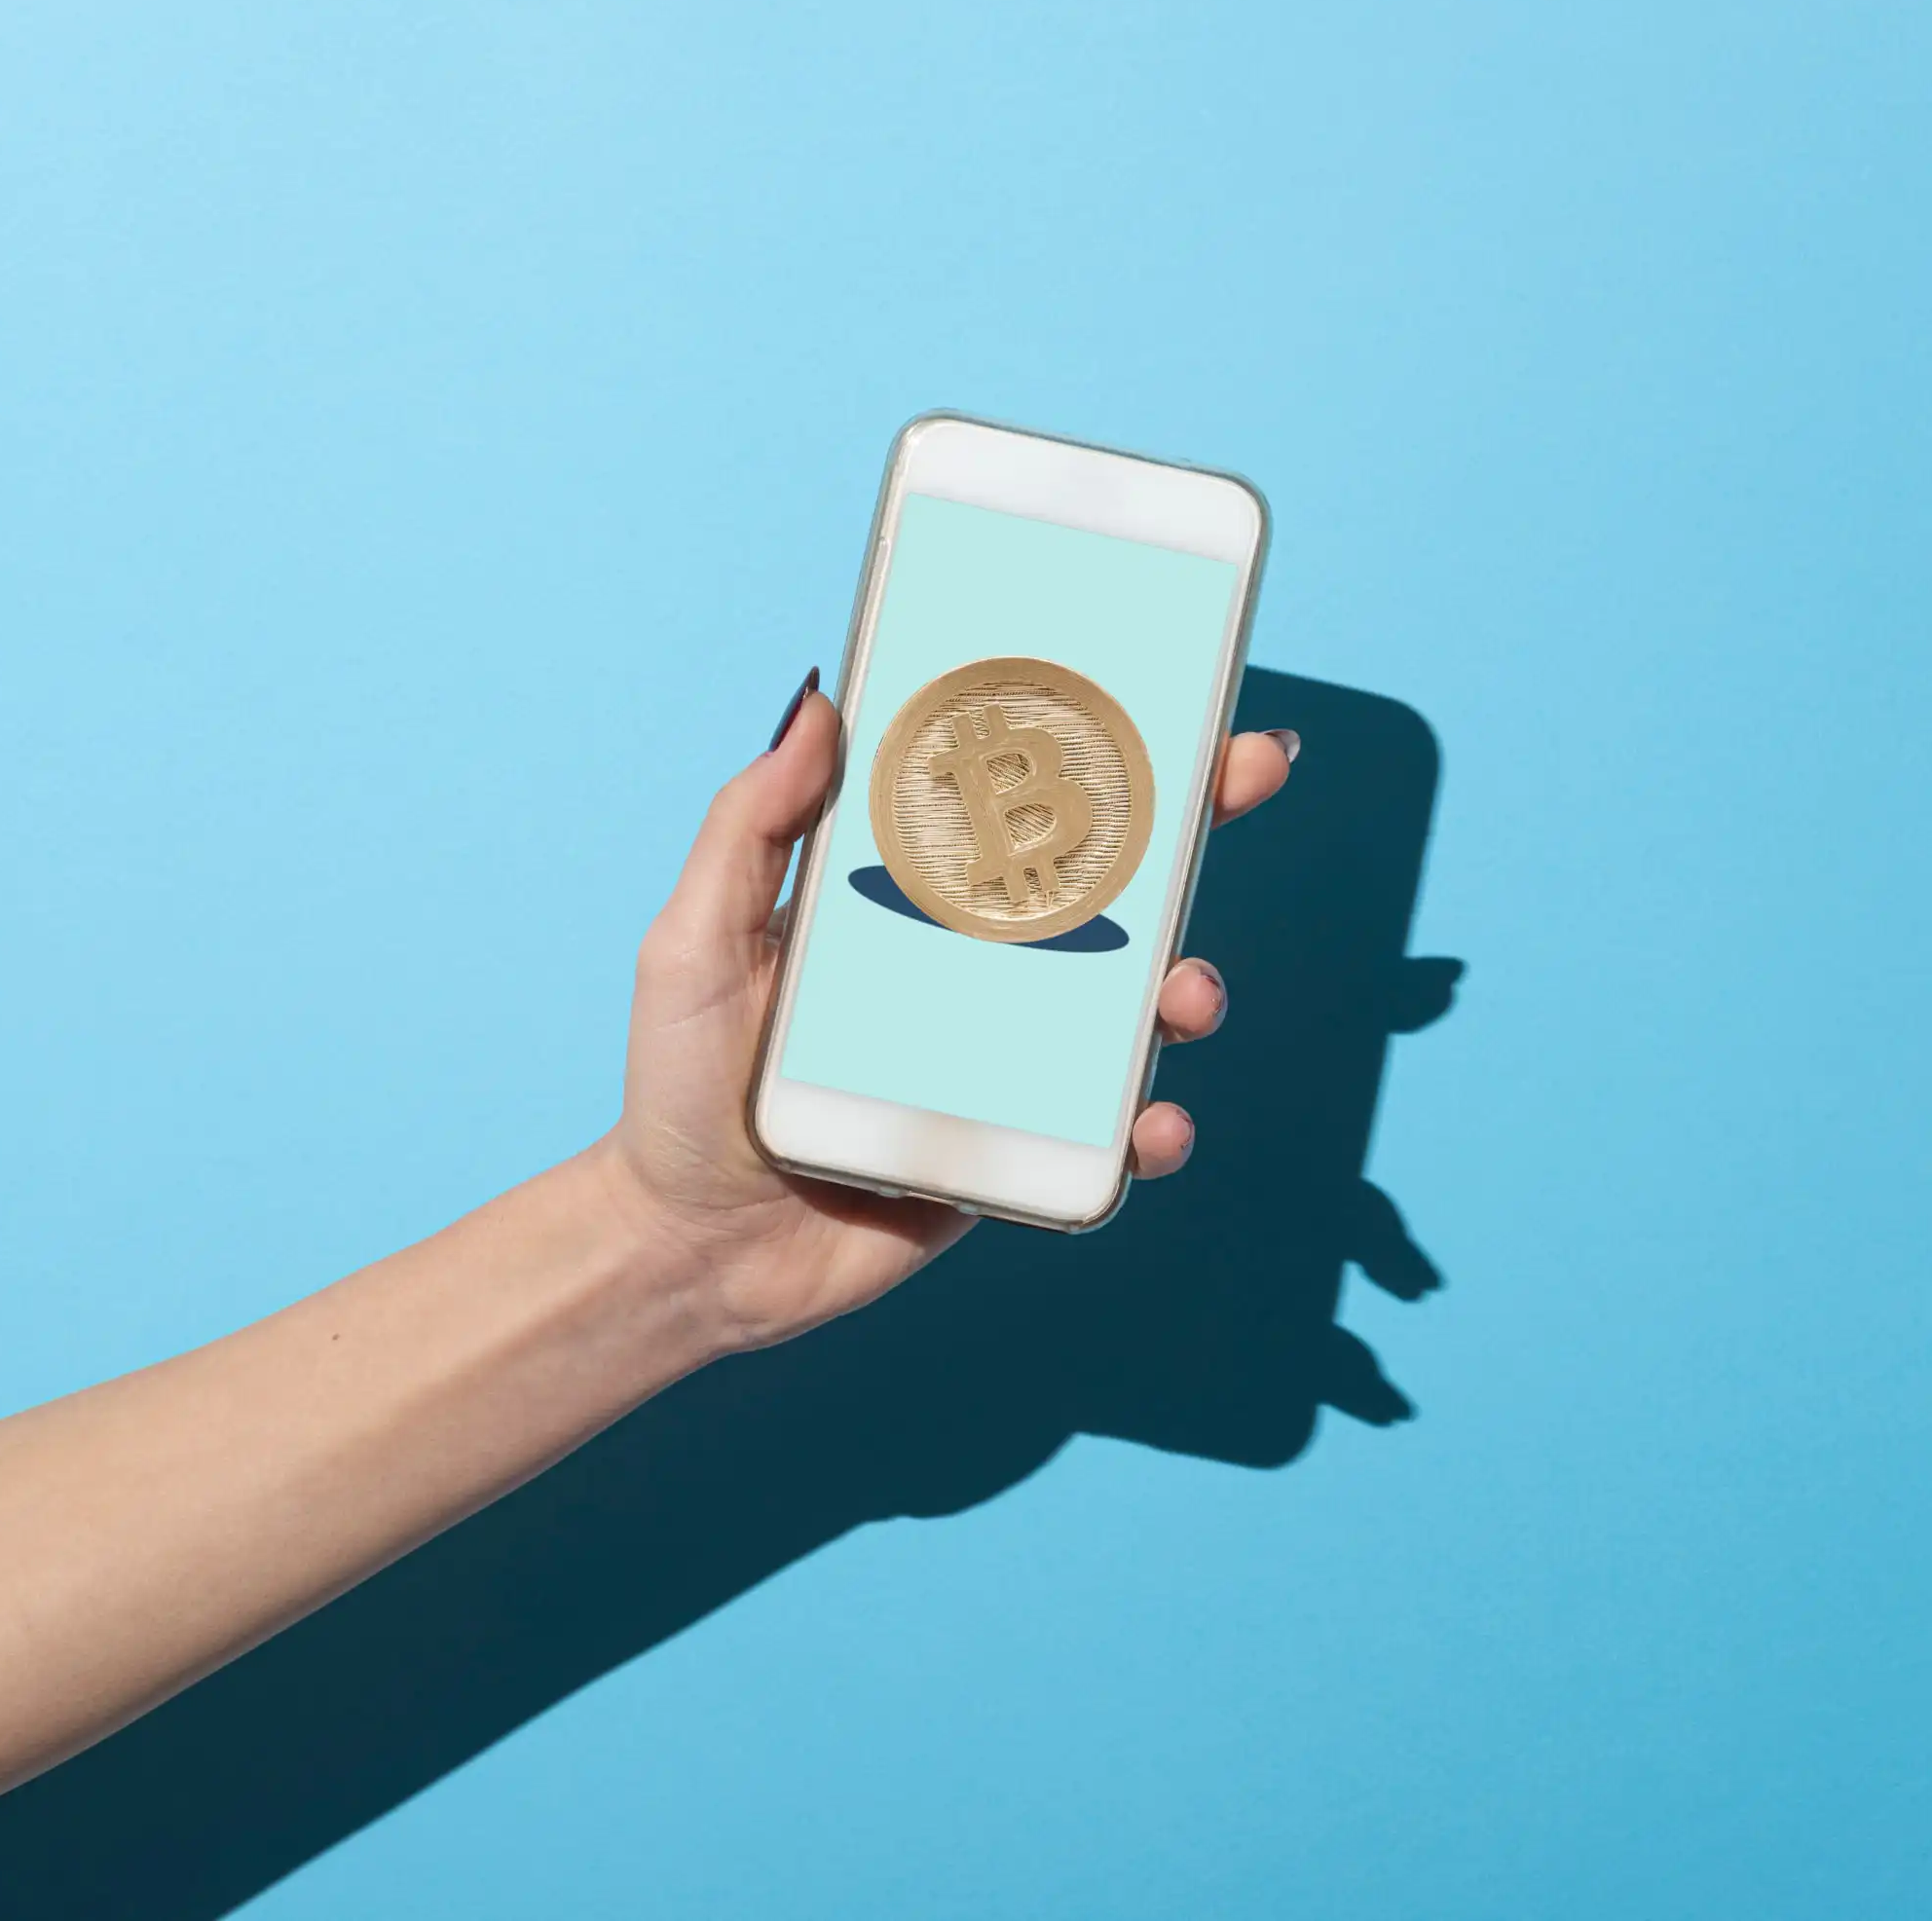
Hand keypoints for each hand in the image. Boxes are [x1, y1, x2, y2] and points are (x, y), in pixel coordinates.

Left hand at [598, 672, 1297, 1352]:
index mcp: (909, 898)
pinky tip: (1147, 1126)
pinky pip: (1109, 1135)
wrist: (688, 1248)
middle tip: (1250, 768)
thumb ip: (750, 826)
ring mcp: (1007, 1059)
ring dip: (1187, 984)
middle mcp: (974, 967)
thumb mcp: (698, 938)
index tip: (1166, 682)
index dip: (1096, 740)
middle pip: (1110, 880)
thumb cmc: (681, 1087)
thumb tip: (820, 701)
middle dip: (1197, 817)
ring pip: (1133, 1005)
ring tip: (1182, 995)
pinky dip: (1148, 1129)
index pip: (1017, 800)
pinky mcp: (1019, 1153)